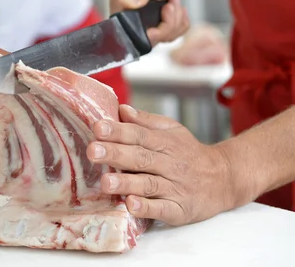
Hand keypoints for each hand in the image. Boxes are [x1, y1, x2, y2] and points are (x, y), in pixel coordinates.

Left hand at [87, 105, 231, 225]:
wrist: (225, 178)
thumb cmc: (189, 153)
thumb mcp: (171, 131)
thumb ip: (144, 122)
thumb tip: (120, 108)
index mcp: (164, 142)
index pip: (139, 135)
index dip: (118, 131)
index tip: (98, 127)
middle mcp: (169, 164)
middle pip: (140, 157)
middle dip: (115, 154)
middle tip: (93, 151)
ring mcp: (174, 188)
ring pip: (148, 184)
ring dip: (126, 183)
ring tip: (105, 182)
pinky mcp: (179, 209)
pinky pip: (162, 209)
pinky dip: (147, 208)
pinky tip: (131, 205)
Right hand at [110, 0, 189, 45]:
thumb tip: (126, 2)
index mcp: (121, 11)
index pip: (136, 37)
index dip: (157, 30)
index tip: (166, 10)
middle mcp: (128, 19)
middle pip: (152, 40)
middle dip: (169, 23)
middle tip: (172, 1)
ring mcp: (141, 22)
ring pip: (163, 38)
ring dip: (176, 20)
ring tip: (173, 0)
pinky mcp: (153, 22)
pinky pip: (170, 34)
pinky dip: (179, 22)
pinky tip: (176, 6)